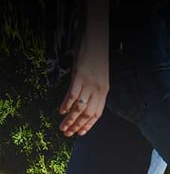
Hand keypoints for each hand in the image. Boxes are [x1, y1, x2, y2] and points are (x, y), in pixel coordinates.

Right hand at [59, 0, 108, 137]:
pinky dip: (67, 104)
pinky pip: (73, 94)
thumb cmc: (96, 56)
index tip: (81, 133)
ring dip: (71, 119)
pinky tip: (61, 112)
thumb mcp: (98, 75)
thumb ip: (93, 88)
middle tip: (68, 134)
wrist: (97, 38)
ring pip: (80, 107)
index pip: (97, 114)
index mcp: (104, 91)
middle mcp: (99, 89)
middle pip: (88, 113)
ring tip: (63, 128)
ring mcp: (89, 83)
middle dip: (78, 126)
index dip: (89, 125)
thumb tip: (84, 100)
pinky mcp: (80, 75)